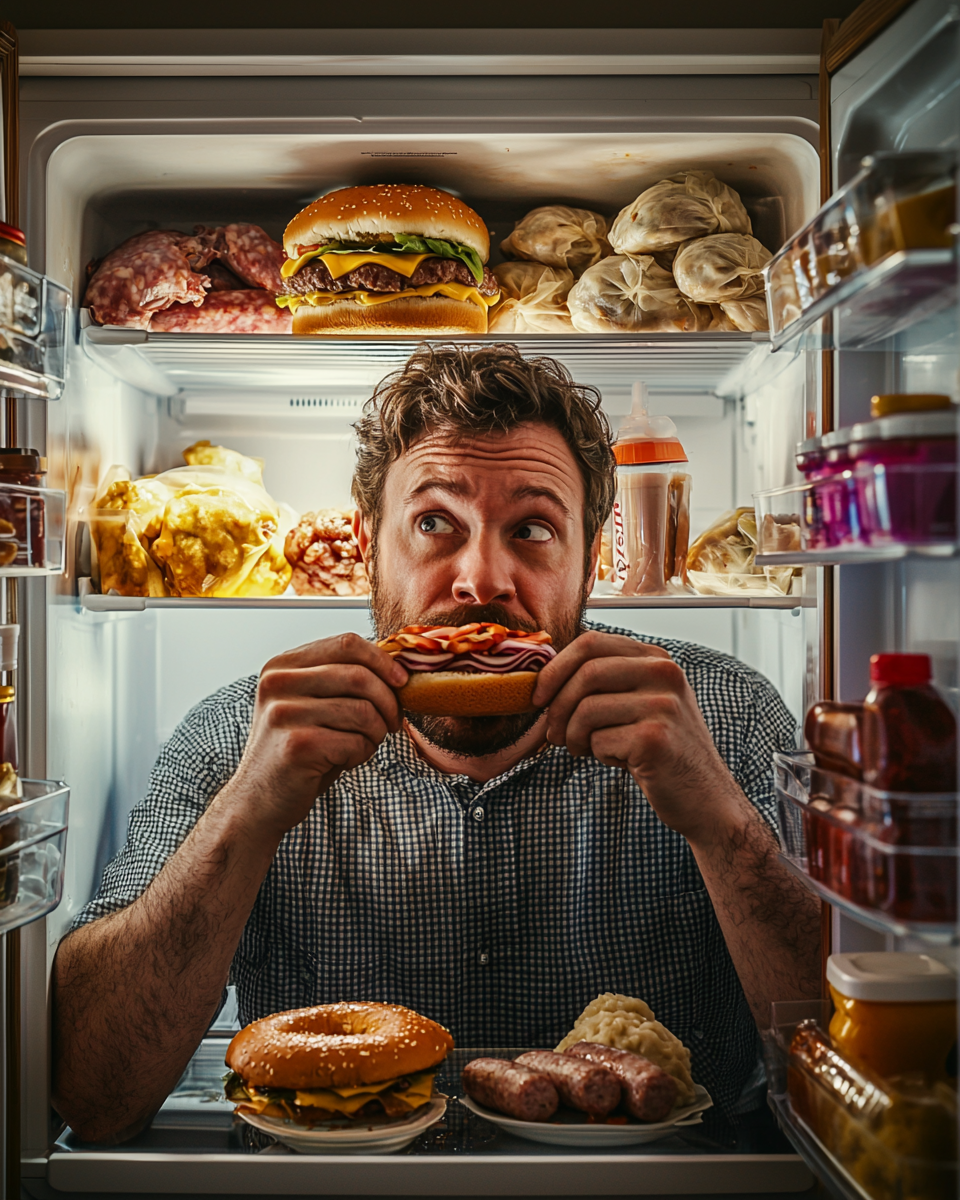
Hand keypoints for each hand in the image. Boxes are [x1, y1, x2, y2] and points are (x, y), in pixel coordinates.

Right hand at [221, 633, 406, 838]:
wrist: (258, 801)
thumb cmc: (297, 750)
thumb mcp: (311, 704)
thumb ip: (340, 679)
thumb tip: (395, 666)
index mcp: (282, 665)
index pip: (346, 643)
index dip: (382, 660)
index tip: (401, 680)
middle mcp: (278, 684)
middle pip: (359, 675)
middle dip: (388, 701)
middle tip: (393, 722)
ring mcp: (284, 713)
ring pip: (363, 711)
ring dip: (376, 732)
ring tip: (363, 744)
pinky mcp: (297, 746)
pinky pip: (356, 742)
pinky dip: (362, 753)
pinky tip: (345, 760)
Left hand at [532, 630, 743, 844]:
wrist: (704, 798)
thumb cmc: (659, 751)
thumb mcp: (637, 704)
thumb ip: (603, 683)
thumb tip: (541, 679)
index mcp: (656, 659)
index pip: (591, 643)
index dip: (555, 668)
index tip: (538, 696)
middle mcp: (664, 673)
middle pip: (586, 672)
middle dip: (557, 706)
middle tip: (552, 734)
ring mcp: (663, 704)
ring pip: (586, 709)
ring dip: (572, 736)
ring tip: (584, 749)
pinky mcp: (655, 737)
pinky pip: (599, 740)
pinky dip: (597, 754)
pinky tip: (619, 761)